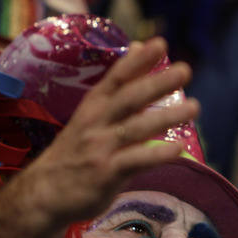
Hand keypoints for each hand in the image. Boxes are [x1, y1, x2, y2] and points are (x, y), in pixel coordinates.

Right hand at [12, 37, 196, 227]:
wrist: (43, 194)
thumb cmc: (75, 153)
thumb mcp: (90, 117)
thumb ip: (119, 89)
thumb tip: (139, 50)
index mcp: (92, 107)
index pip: (116, 78)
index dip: (137, 61)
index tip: (159, 43)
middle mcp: (95, 123)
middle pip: (129, 98)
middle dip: (157, 83)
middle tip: (185, 70)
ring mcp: (99, 148)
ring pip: (136, 129)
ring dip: (166, 117)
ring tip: (194, 107)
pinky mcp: (105, 174)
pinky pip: (134, 162)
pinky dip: (156, 154)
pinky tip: (177, 149)